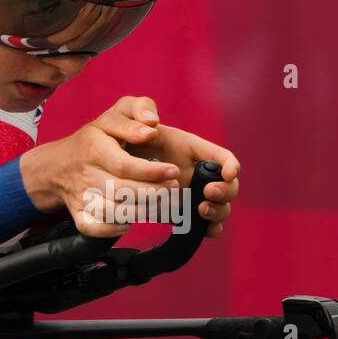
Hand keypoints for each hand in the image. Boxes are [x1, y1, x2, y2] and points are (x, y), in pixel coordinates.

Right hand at [19, 95, 181, 237]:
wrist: (58, 165)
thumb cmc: (96, 139)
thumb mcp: (113, 115)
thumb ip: (136, 110)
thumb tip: (152, 125)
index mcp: (94, 147)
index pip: (123, 165)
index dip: (151, 171)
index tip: (172, 171)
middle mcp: (86, 173)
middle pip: (120, 191)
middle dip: (151, 192)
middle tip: (172, 188)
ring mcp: (81, 196)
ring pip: (111, 211)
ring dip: (141, 212)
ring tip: (161, 203)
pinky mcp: (79, 214)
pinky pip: (93, 228)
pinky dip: (112, 229)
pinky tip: (129, 221)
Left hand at [122, 114, 239, 238]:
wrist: (107, 163)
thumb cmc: (121, 137)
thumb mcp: (127, 115)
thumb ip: (139, 108)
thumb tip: (152, 122)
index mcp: (189, 149)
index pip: (221, 156)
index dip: (230, 164)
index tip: (228, 173)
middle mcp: (195, 172)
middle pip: (228, 185)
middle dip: (226, 190)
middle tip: (207, 192)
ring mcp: (191, 194)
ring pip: (220, 207)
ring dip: (218, 211)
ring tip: (201, 209)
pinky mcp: (181, 213)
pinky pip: (205, 225)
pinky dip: (210, 229)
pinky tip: (205, 230)